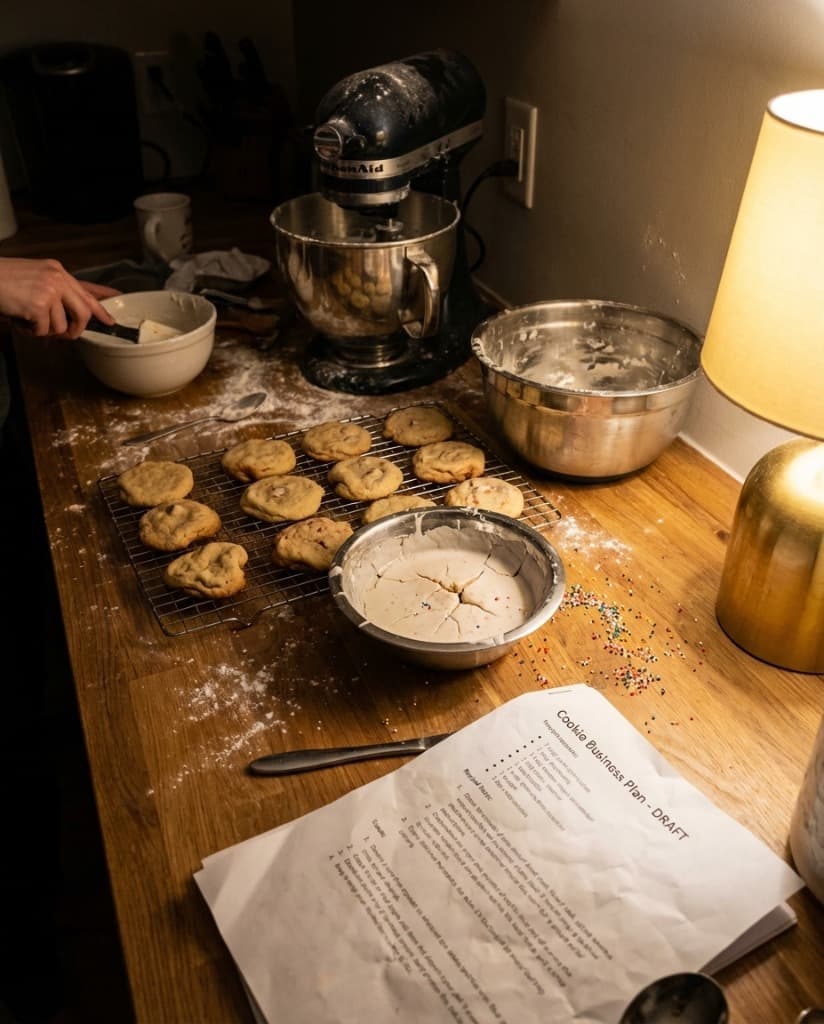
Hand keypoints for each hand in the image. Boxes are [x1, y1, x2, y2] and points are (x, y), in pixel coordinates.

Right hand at [0, 257, 120, 338]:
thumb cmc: (3, 279)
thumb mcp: (35, 277)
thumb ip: (55, 291)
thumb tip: (71, 312)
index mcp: (57, 271)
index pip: (87, 291)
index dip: (101, 307)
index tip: (110, 320)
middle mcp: (57, 279)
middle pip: (83, 312)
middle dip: (77, 329)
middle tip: (68, 335)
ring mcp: (49, 291)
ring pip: (62, 325)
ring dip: (46, 331)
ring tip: (29, 321)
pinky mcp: (38, 305)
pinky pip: (44, 330)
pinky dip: (31, 332)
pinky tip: (20, 321)